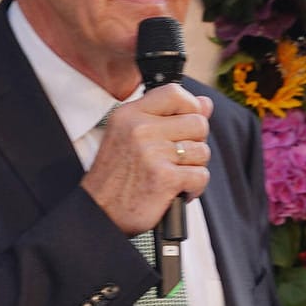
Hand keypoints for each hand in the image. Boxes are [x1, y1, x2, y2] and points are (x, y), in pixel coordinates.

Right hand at [81, 84, 212, 234]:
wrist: (99, 212)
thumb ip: (169, 117)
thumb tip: (206, 103)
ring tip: (171, 176)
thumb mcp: (133, 137)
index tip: (184, 127)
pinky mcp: (165, 177)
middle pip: (198, 123)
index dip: (190, 108)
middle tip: (176, 159)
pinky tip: (176, 192)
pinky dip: (194, 188)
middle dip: (195, 144)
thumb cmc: (118, 176)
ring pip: (202, 151)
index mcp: (130, 114)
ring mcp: (153, 152)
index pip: (175, 93)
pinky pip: (201, 176)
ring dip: (193, 168)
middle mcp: (140, 129)